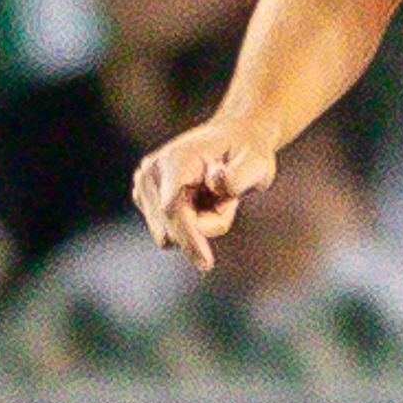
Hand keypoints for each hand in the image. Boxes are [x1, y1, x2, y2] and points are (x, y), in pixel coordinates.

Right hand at [132, 116, 276, 271]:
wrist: (233, 139)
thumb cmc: (248, 152)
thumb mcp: (258, 162)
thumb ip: (240, 176)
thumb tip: (217, 184)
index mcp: (175, 160)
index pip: (173, 209)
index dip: (189, 238)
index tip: (207, 264)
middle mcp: (151, 172)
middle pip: (171, 227)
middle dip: (205, 224)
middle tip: (227, 199)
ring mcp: (143, 186)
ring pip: (172, 234)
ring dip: (200, 223)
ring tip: (216, 197)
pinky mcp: (143, 199)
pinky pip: (172, 232)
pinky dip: (193, 224)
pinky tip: (202, 200)